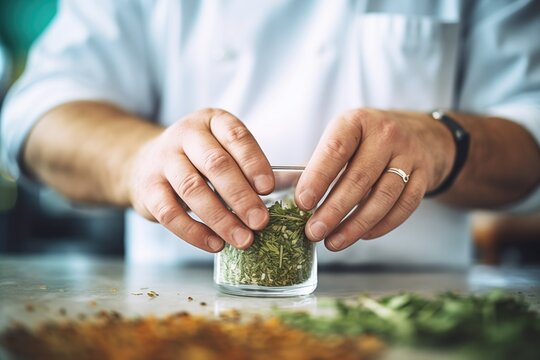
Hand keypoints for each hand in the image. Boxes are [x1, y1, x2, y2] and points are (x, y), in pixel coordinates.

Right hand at [128, 108, 273, 251]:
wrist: (145, 163)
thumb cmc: (198, 160)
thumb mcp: (221, 149)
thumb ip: (245, 168)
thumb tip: (277, 199)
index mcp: (212, 121)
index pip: (236, 137)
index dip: (253, 162)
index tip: (268, 188)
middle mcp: (186, 134)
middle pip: (215, 164)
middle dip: (241, 196)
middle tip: (260, 221)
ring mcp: (163, 160)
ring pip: (192, 189)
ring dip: (221, 218)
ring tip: (243, 239)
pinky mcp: (148, 188)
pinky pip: (170, 213)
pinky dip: (194, 232)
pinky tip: (215, 244)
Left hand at [295, 108, 454, 250]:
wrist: (421, 135)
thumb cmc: (368, 140)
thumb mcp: (343, 136)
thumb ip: (316, 163)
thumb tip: (278, 189)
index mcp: (356, 121)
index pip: (335, 151)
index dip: (317, 179)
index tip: (302, 204)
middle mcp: (386, 135)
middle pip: (358, 179)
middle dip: (333, 210)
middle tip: (313, 232)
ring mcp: (409, 155)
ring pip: (382, 197)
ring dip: (355, 224)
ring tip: (333, 241)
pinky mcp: (424, 177)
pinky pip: (403, 207)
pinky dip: (381, 225)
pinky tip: (362, 235)